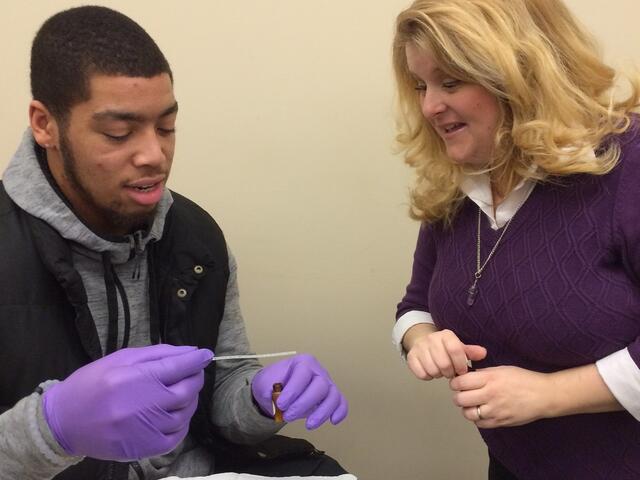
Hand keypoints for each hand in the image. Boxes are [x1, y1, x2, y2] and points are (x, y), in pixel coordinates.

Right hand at [43, 344, 212, 459]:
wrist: (64, 421)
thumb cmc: (92, 384)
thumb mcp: (121, 359)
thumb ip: (158, 354)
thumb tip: (191, 352)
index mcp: (136, 378)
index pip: (179, 367)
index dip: (197, 360)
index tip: (206, 355)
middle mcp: (144, 405)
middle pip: (187, 390)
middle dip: (195, 378)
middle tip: (192, 372)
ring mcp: (146, 429)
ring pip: (185, 413)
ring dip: (190, 400)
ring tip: (181, 391)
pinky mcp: (145, 448)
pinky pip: (177, 436)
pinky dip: (182, 423)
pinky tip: (175, 413)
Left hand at [251, 353, 347, 429]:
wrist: (275, 390)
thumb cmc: (272, 384)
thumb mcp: (264, 384)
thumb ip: (270, 392)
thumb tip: (280, 403)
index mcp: (302, 362)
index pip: (303, 372)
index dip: (294, 390)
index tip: (281, 404)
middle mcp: (317, 371)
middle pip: (320, 385)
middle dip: (304, 404)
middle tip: (288, 416)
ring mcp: (327, 384)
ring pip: (333, 396)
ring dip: (322, 413)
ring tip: (308, 425)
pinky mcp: (331, 397)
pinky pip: (341, 402)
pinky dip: (340, 412)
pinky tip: (333, 421)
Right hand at [406, 328, 485, 379]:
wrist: (422, 342)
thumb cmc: (444, 348)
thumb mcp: (459, 347)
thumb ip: (471, 352)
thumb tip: (483, 353)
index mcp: (446, 335)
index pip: (455, 350)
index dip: (460, 364)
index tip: (462, 371)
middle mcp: (431, 339)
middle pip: (444, 363)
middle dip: (449, 372)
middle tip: (450, 372)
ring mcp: (420, 347)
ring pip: (432, 369)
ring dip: (438, 374)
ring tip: (440, 371)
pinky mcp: (411, 356)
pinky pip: (421, 373)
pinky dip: (427, 376)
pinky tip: (430, 371)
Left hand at [449, 366, 550, 427]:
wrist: (544, 395)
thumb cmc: (524, 379)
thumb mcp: (502, 369)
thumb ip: (483, 373)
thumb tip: (466, 375)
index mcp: (490, 378)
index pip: (460, 382)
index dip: (455, 383)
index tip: (457, 383)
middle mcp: (490, 394)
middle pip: (460, 399)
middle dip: (458, 396)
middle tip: (462, 394)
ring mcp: (495, 410)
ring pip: (468, 414)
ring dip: (466, 409)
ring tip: (472, 404)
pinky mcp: (500, 422)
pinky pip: (480, 424)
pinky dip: (477, 419)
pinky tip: (482, 412)